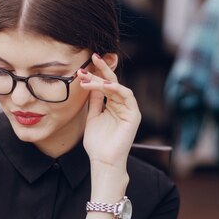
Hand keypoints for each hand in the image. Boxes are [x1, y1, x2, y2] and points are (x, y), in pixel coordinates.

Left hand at [78, 53, 140, 170]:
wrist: (103, 161)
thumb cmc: (97, 144)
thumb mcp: (92, 117)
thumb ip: (94, 101)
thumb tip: (91, 84)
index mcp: (112, 106)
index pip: (105, 86)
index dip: (96, 75)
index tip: (83, 68)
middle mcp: (122, 106)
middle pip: (112, 83)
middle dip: (102, 70)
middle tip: (92, 58)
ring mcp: (129, 109)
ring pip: (117, 87)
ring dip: (104, 80)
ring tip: (89, 77)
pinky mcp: (134, 115)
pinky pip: (127, 96)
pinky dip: (116, 89)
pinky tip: (104, 86)